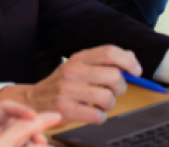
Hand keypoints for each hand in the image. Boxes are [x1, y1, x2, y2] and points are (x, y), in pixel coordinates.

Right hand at [0, 45, 135, 124]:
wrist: (32, 101)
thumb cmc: (60, 84)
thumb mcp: (78, 65)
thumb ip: (102, 61)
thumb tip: (130, 58)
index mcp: (79, 58)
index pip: (109, 51)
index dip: (128, 61)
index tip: (136, 71)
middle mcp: (74, 71)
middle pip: (114, 76)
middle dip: (120, 87)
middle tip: (114, 92)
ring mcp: (68, 90)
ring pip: (108, 97)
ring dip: (110, 104)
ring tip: (101, 104)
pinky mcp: (65, 109)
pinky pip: (97, 115)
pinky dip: (100, 117)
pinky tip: (93, 114)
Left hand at [0, 101, 60, 146]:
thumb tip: (8, 128)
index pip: (5, 109)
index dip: (21, 110)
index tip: (34, 118)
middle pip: (19, 124)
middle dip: (32, 129)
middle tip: (41, 141)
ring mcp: (0, 144)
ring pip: (21, 140)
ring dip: (32, 142)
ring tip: (39, 145)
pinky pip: (18, 146)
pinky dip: (26, 146)